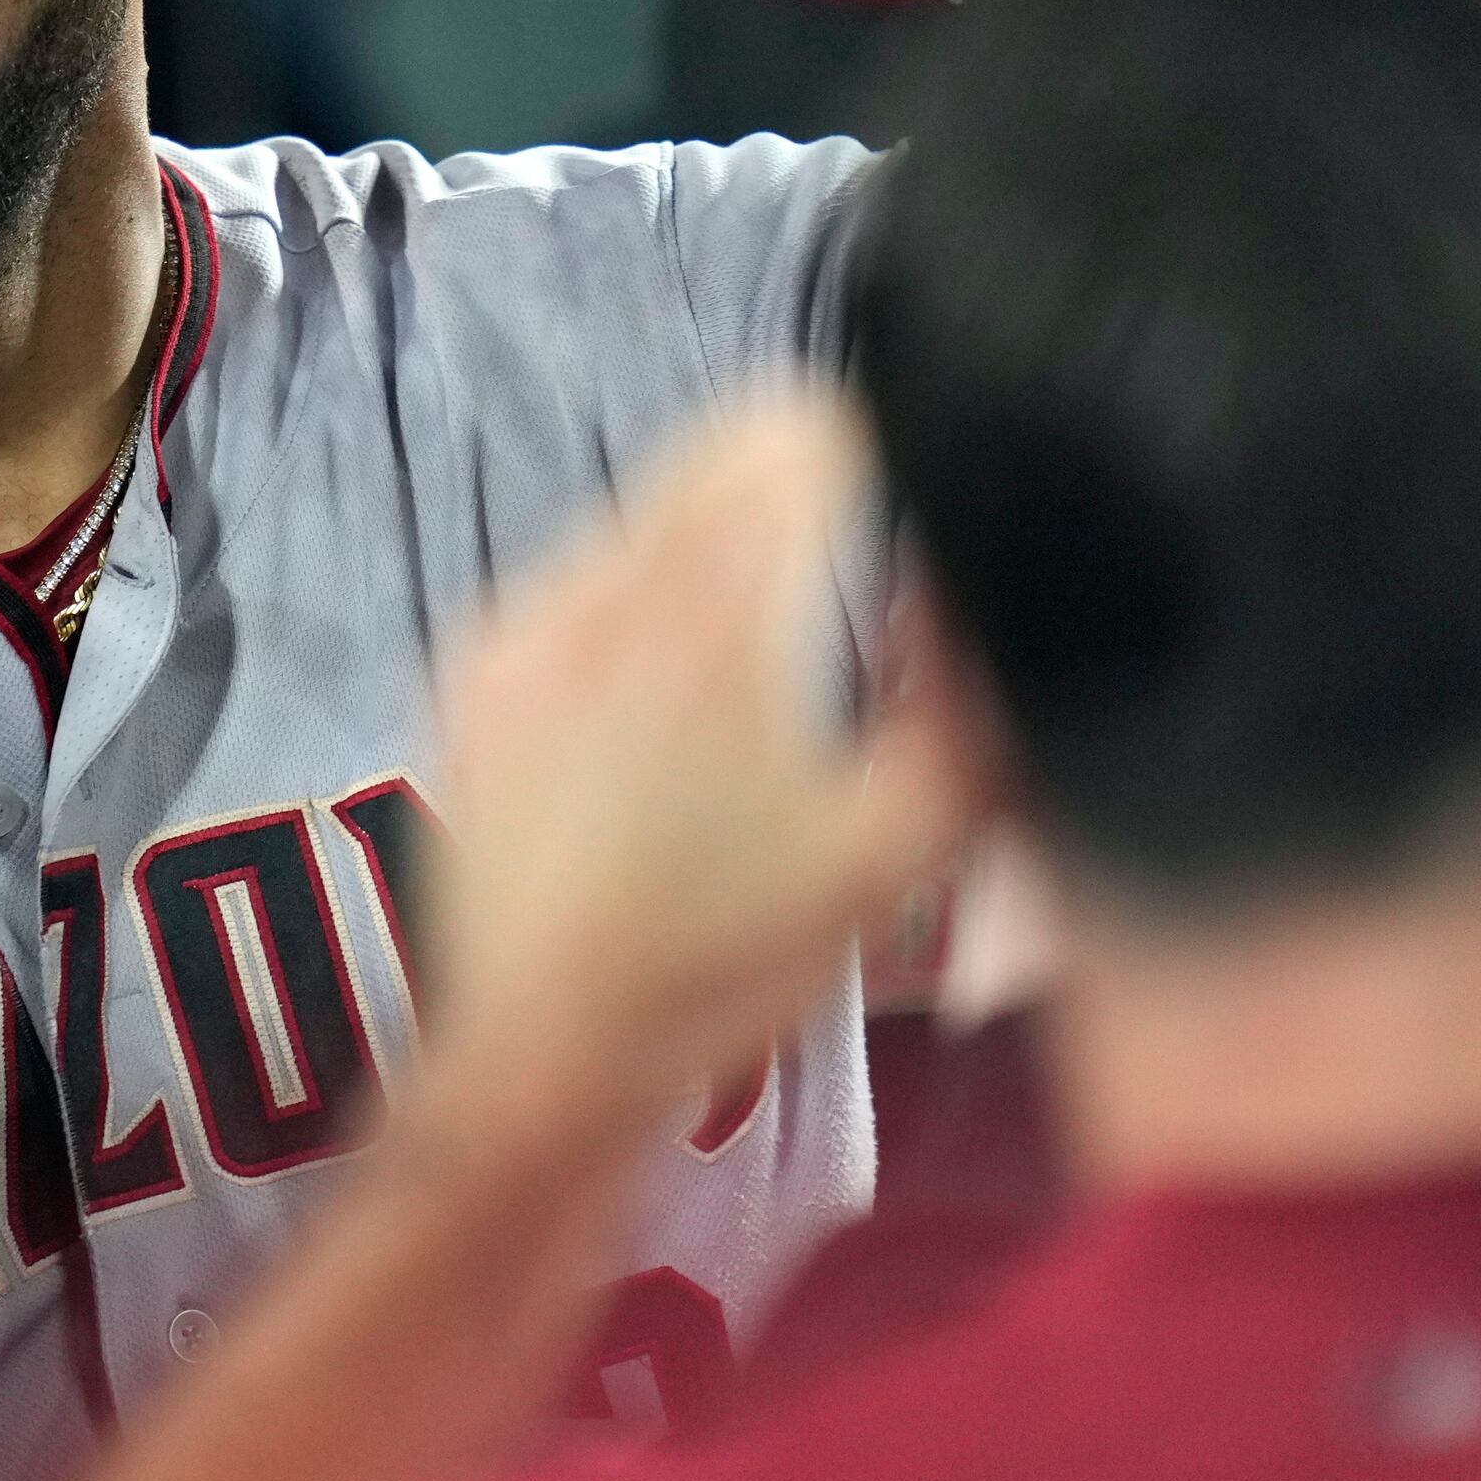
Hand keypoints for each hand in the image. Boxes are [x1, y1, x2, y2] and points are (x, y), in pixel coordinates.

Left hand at [419, 393, 979, 1136]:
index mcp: (717, 605)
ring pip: (655, 509)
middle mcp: (605, 580)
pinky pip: (583, 580)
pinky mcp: (476, 668)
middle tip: (864, 598)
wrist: (540, 1054)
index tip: (923, 525)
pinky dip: (645, 609)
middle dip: (812, 498)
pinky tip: (674, 716)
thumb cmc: (725, 957)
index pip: (805, 427)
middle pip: (729, 448)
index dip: (885, 458)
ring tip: (771, 672)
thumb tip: (1004, 612)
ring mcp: (523, 620)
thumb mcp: (898, 848)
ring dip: (727, 551)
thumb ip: (974, 711)